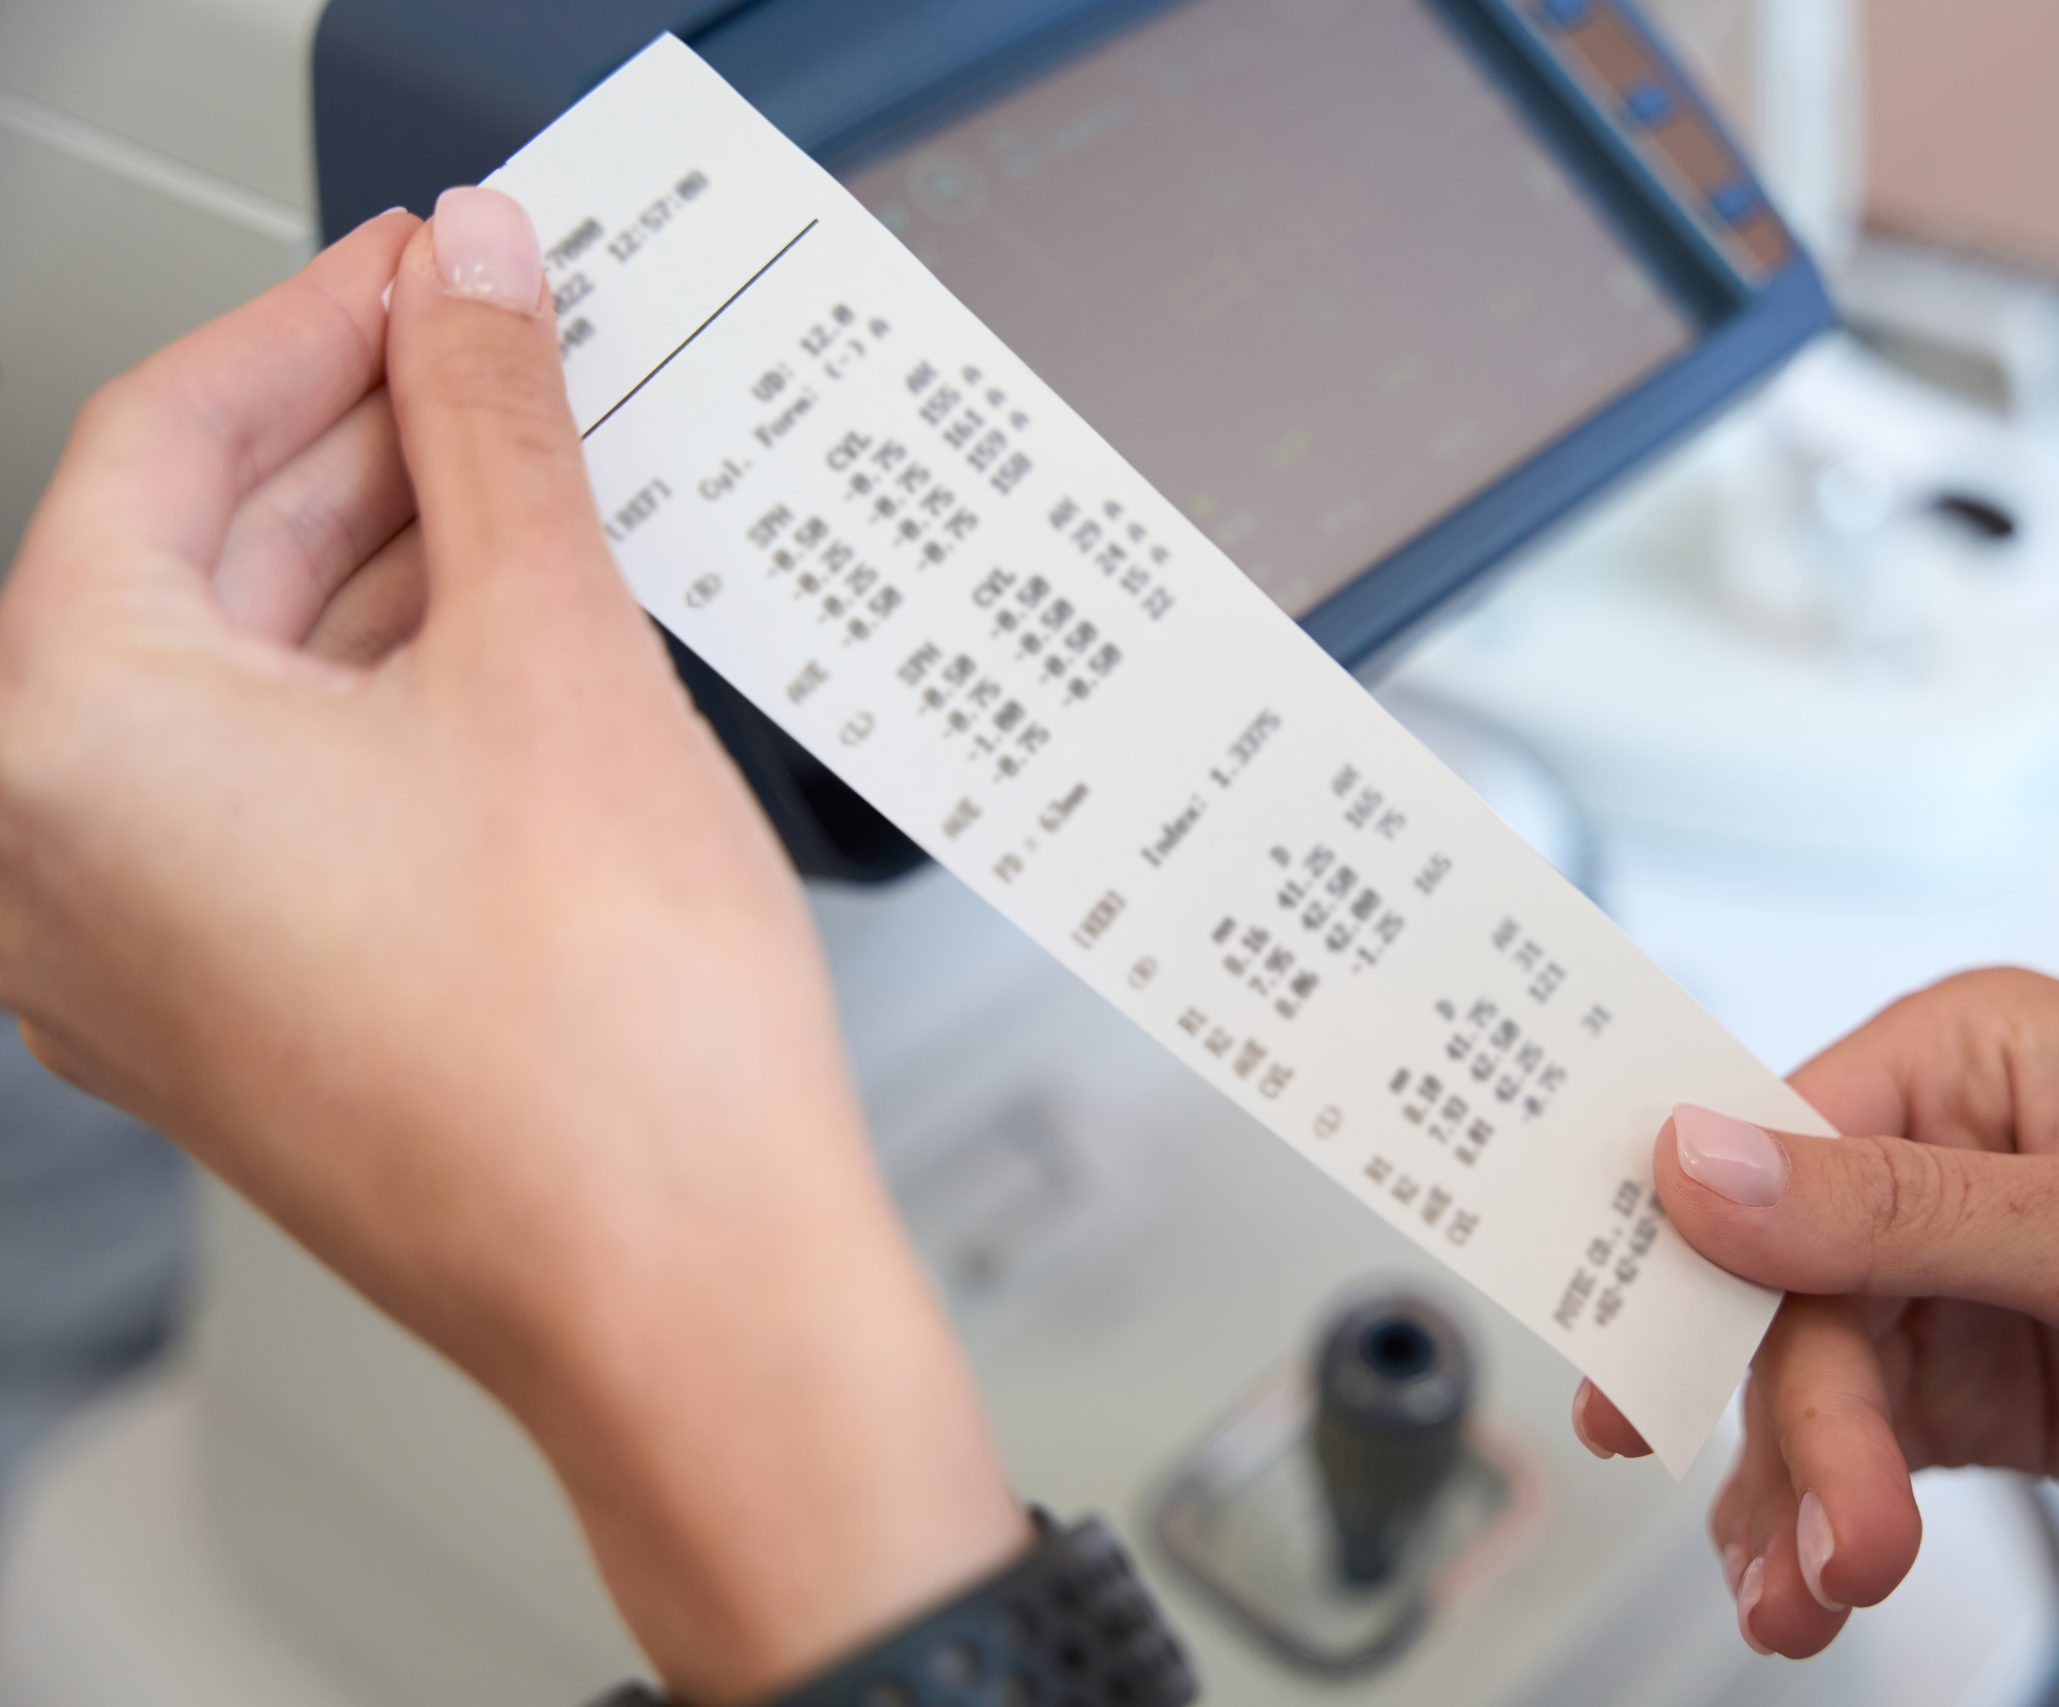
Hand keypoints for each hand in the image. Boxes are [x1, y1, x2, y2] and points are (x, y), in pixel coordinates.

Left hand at [0, 190, 1026, 1703]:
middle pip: (196, 567)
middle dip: (370, 446)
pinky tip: (528, 652)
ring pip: (250, 691)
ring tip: (550, 494)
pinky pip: (288, 802)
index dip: (326, 322)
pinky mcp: (244, 1023)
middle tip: (514, 363)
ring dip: (393, 574)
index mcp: (65, 746)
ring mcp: (142, 963)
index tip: (438, 271)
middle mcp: (56, 865)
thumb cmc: (607, 1044)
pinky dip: (391, 702)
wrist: (691, 1292)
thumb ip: (496, 432)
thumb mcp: (554, 657)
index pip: (166, 442)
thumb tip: (476, 284)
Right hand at [1571, 969, 2058, 1658]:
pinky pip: (1877, 1444)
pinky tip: (1817, 1579)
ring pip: (1818, 1382)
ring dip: (1801, 1492)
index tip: (1623, 1363)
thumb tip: (1694, 1165)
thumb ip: (1895, 1213)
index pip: (1763, 1146)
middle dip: (1792, 1425)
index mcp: (1960, 1062)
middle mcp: (1946, 1163)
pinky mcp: (2007, 1379)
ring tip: (1816, 1595)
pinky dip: (1835, 1514)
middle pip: (1786, 1295)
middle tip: (1823, 1534)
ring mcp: (1974, 1278)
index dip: (1679, 1252)